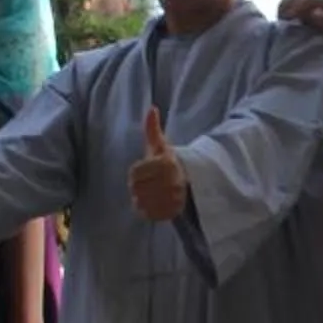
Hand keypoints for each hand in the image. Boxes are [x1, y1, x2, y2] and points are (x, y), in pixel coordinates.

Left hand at [129, 105, 188, 221]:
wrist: (188, 183)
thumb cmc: (167, 163)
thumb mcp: (160, 146)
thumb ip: (153, 129)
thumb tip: (152, 108)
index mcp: (167, 164)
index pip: (134, 173)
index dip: (136, 173)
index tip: (145, 171)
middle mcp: (172, 182)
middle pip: (136, 188)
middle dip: (138, 186)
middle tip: (148, 183)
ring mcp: (172, 199)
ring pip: (140, 201)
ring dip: (141, 198)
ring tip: (150, 193)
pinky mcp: (172, 213)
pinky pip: (147, 214)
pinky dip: (146, 210)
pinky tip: (153, 203)